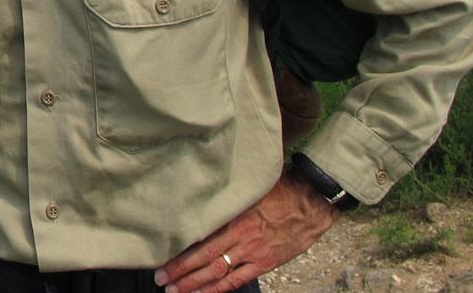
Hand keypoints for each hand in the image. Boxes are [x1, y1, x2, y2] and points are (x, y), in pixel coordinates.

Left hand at [153, 172, 338, 292]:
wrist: (311, 201)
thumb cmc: (280, 190)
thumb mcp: (248, 190)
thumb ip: (226, 200)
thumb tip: (201, 200)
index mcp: (233, 218)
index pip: (199, 240)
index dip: (179, 253)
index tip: (162, 260)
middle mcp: (240, 238)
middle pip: (203, 259)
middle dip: (181, 272)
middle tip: (161, 280)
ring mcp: (253, 253)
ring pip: (218, 273)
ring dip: (195, 284)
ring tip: (176, 291)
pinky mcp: (266, 262)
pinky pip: (239, 279)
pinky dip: (221, 289)